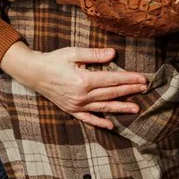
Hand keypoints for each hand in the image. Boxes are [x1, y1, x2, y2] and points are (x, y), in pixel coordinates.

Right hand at [0, 43, 148, 130]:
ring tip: (136, 109)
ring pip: (103, 107)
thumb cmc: (54, 60)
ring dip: (121, 108)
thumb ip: (94, 54)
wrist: (34, 73)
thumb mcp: (73, 52)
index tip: (142, 78)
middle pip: (111, 93)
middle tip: (145, 89)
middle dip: (130, 91)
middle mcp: (82, 95)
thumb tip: (113, 54)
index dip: (129, 79)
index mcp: (83, 80)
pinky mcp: (72, 110)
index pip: (112, 80)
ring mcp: (77, 105)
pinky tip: (111, 125)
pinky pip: (88, 119)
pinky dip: (100, 123)